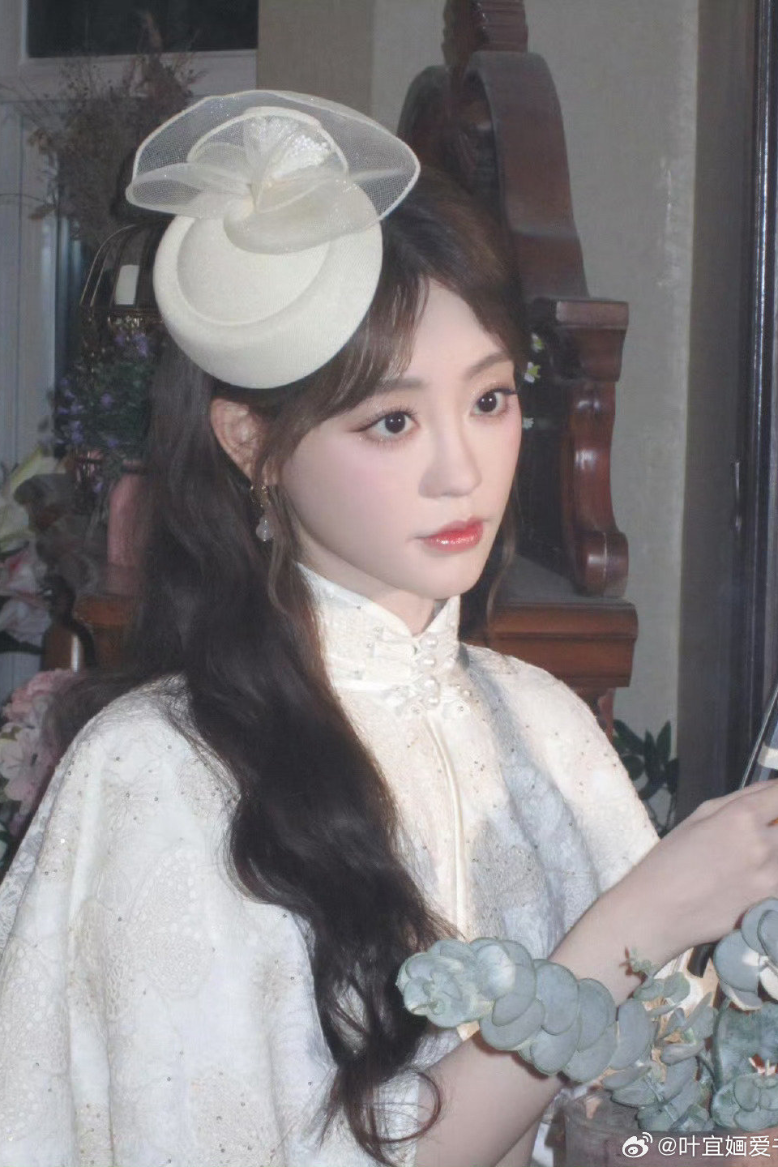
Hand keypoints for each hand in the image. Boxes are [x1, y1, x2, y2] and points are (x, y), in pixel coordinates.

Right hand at [610, 782, 777, 964]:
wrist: (658, 912)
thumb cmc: (670, 859)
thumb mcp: (699, 816)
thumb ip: (740, 800)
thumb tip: (771, 790)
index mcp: (743, 817)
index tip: (773, 803)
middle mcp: (764, 845)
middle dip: (775, 825)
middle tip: (764, 830)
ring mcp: (772, 878)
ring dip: (773, 850)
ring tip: (745, 858)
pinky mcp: (772, 904)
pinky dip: (770, 873)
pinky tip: (745, 880)